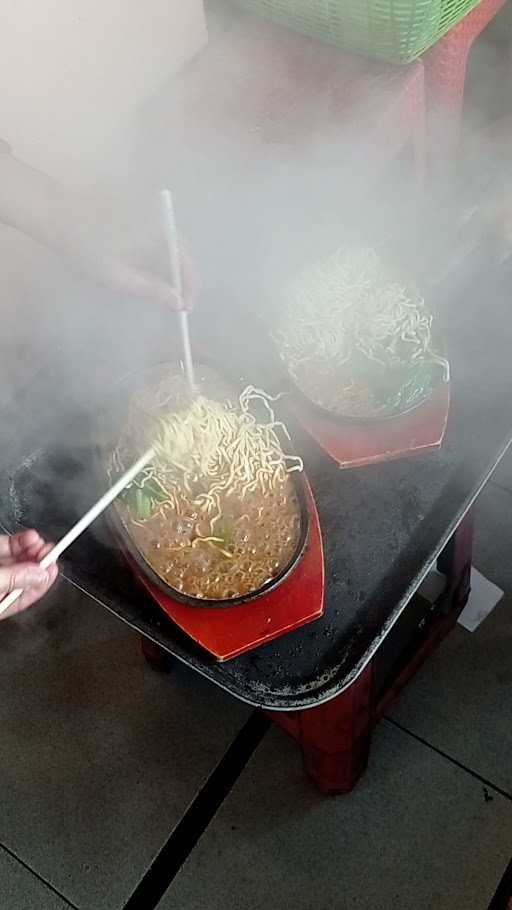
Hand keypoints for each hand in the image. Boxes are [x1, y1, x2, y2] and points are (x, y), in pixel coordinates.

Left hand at [0, 152, 198, 309]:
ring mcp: (151, 217)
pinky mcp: (141, 217)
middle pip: (183, 253)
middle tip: (179, 305)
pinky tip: (155, 276)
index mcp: (159, 232)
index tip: (186, 308)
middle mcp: (160, 220)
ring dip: (173, 271)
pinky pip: (161, 241)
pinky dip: (162, 260)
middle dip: (184, 281)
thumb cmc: (86, 247)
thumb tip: (177, 302)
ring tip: (168, 294)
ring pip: (173, 248)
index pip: (186, 262)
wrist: (58, 216)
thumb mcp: (119, 276)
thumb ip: (151, 289)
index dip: (190, 287)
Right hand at [0, 530, 57, 619]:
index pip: (24, 597)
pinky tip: (29, 537)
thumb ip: (11, 580)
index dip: (42, 581)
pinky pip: (5, 548)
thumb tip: (38, 575)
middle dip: (39, 561)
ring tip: (39, 541)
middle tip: (49, 551)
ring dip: (32, 549)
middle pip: (22, 575)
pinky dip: (19, 541)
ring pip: (16, 559)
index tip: (53, 567)